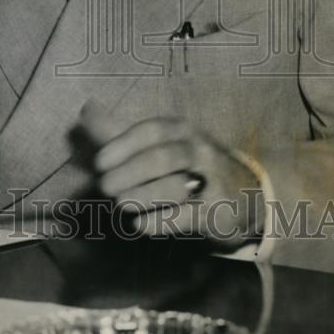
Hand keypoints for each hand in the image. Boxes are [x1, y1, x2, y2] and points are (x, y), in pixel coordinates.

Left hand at [79, 101, 262, 246]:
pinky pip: (187, 217)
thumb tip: (86, 109)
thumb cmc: (190, 165)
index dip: (123, 145)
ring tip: (120, 204)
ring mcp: (211, 181)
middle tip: (105, 186)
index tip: (99, 162)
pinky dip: (160, 221)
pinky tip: (139, 225)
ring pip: (176, 186)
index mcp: (181, 131)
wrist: (247, 195)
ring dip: (143, 195)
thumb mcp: (160, 142)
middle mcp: (198, 151)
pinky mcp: (217, 212)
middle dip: (130, 172)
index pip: (152, 131)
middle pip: (163, 157)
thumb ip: (120, 131)